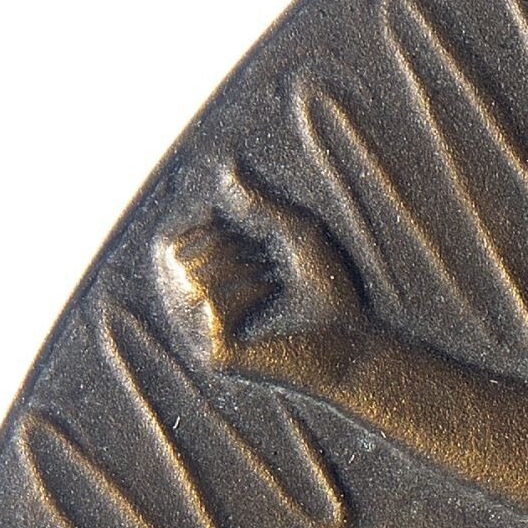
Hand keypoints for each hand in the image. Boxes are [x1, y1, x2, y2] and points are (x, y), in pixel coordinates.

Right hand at [152, 164, 375, 392]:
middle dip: (226, 248)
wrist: (354, 339)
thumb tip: (228, 171)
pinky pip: (208, 306)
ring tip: (273, 283)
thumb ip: (259, 204)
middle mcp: (198, 310)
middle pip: (176, 256)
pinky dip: (243, 294)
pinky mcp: (215, 356)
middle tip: (268, 265)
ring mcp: (204, 336)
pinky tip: (270, 301)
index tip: (250, 236)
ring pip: (189, 278)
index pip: (173, 244)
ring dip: (239, 269)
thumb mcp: (294, 233)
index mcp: (209, 283)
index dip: (207, 229)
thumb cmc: (329, 290)